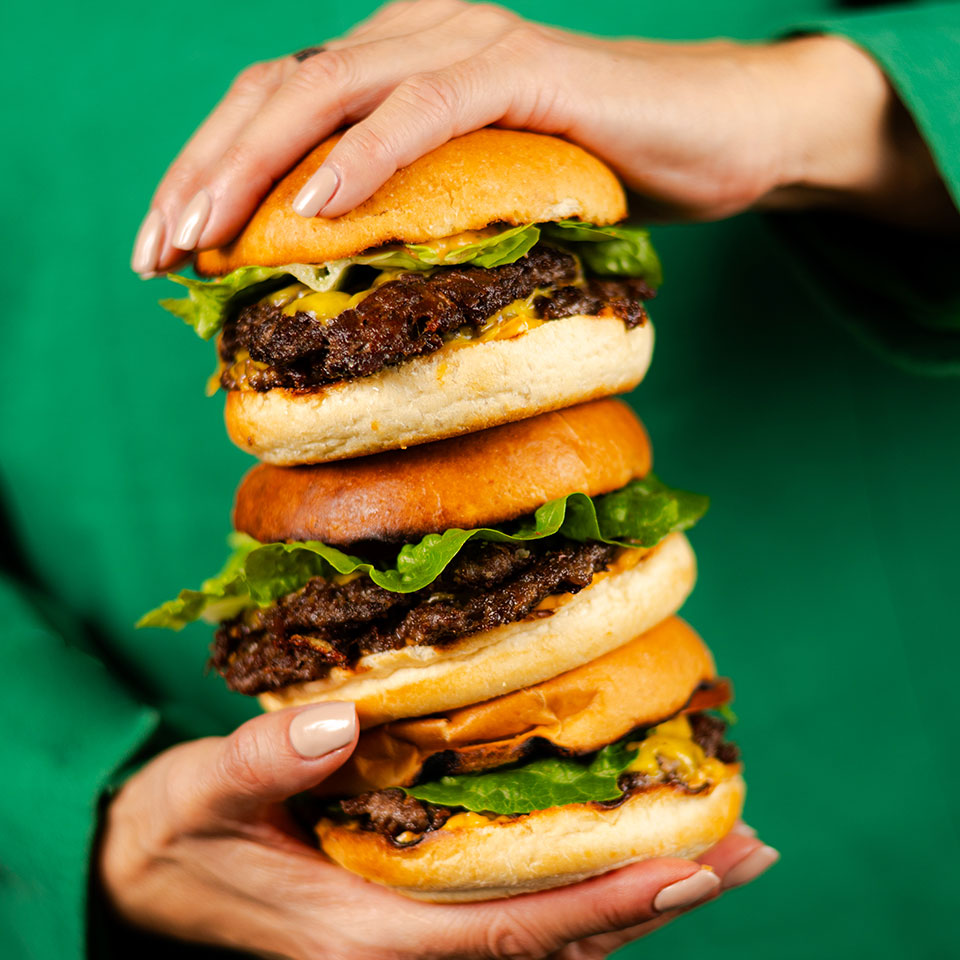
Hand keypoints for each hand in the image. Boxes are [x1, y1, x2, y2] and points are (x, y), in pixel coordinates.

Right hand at [99, 701, 777, 958]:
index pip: (512, 929)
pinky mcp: (410, 918)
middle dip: (654, 899)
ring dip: (634, 896)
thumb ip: (262, 760)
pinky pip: (517, 916)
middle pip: (558, 943)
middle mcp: (408, 954)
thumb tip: (339, 720)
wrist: (140, 881)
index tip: (690, 867)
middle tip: (749, 851)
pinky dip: (582, 891)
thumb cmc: (174, 838)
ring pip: (549, 938)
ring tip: (718, 851)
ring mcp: (413, 943)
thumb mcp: (198, 795)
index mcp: (368, 936)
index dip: (605, 901)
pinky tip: (620, 854)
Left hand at [132, 0, 952, 275]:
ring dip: (258, 167)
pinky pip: (431, 107)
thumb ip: (408, 212)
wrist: (715, 130)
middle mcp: (417, 34)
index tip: (162, 253)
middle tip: (157, 254)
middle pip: (275, 90)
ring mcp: (470, 44)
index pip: (270, 105)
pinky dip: (372, 155)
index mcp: (396, 64)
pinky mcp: (528, 70)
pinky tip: (323, 210)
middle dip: (203, 174)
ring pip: (330, 89)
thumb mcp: (476, 200)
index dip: (204, 171)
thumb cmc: (597, 177)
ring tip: (207, 239)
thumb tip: (331, 281)